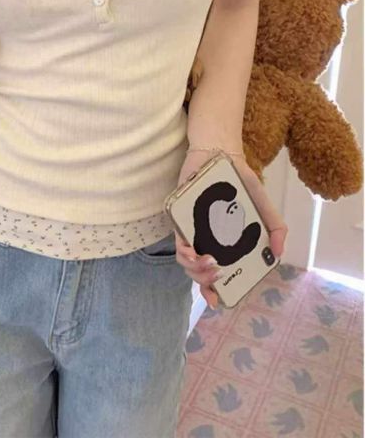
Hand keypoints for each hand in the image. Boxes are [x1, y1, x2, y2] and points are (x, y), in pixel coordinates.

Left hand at [174, 148, 287, 309]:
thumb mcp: (263, 204)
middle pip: (197, 271)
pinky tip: (193, 251)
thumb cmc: (240, 181)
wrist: (221, 154)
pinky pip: (177, 238)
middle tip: (217, 276)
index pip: (213, 272)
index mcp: (221, 242)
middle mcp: (203, 239)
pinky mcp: (178, 217)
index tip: (217, 301)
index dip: (213, 290)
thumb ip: (276, 227)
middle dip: (205, 280)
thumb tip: (278, 253)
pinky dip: (184, 250)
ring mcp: (190, 229)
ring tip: (210, 264)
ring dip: (195, 269)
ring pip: (185, 259)